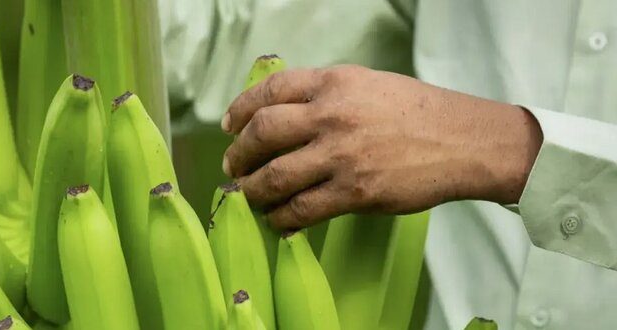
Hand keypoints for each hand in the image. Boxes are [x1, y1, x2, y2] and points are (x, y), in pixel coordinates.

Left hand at [221, 65, 542, 228]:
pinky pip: (301, 209)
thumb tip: (285, 113)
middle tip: (232, 167)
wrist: (463, 141)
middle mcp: (331, 115)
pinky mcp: (355, 192)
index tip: (229, 127)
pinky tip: (279, 221)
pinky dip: (282, 218)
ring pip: (274, 177)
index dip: (240, 110)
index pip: (269, 91)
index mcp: (333, 82)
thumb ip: (326, 94)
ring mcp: (341, 155)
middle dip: (238, 155)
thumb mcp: (368, 84)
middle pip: (261, 134)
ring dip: (252, 191)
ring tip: (249, 196)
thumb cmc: (418, 111)